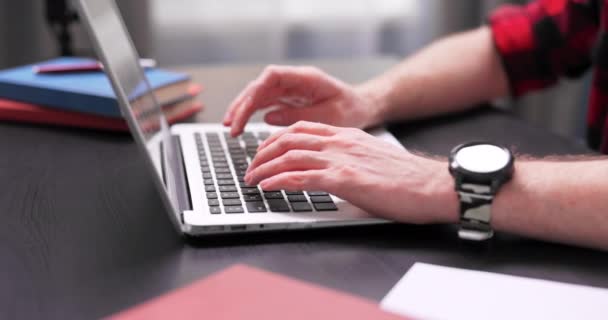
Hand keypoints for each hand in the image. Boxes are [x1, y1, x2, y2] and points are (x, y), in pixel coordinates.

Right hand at [223, 65, 380, 136]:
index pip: (272, 76)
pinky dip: (251, 114)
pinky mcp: (287, 99)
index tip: (244, 109)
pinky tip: (241, 126)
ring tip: (230, 128)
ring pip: (258, 95)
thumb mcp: (329, 116)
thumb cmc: (351, 109)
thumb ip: (299, 116)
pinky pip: (264, 104)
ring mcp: (289, 89)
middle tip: (230, 124)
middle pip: (260, 86)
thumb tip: (268, 117)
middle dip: (242, 104)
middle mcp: (294, 80)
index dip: (255, 91)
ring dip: (242, 110)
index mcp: (306, 78)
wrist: (361, 107)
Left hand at [244, 121, 457, 223]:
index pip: (301, 129)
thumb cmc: (407, 178)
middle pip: (289, 139)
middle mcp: (340, 142)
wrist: (432, 185)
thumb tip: (330, 173)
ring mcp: (342, 159)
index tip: (263, 151)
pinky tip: (267, 187)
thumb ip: (347, 159)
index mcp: (346, 135)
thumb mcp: (370, 159)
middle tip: (250, 168)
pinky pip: (302, 178)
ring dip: (265, 168)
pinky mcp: (345, 180)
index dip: (275, 139)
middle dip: (263, 153)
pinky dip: (279, 181)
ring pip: (291, 157)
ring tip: (251, 179)